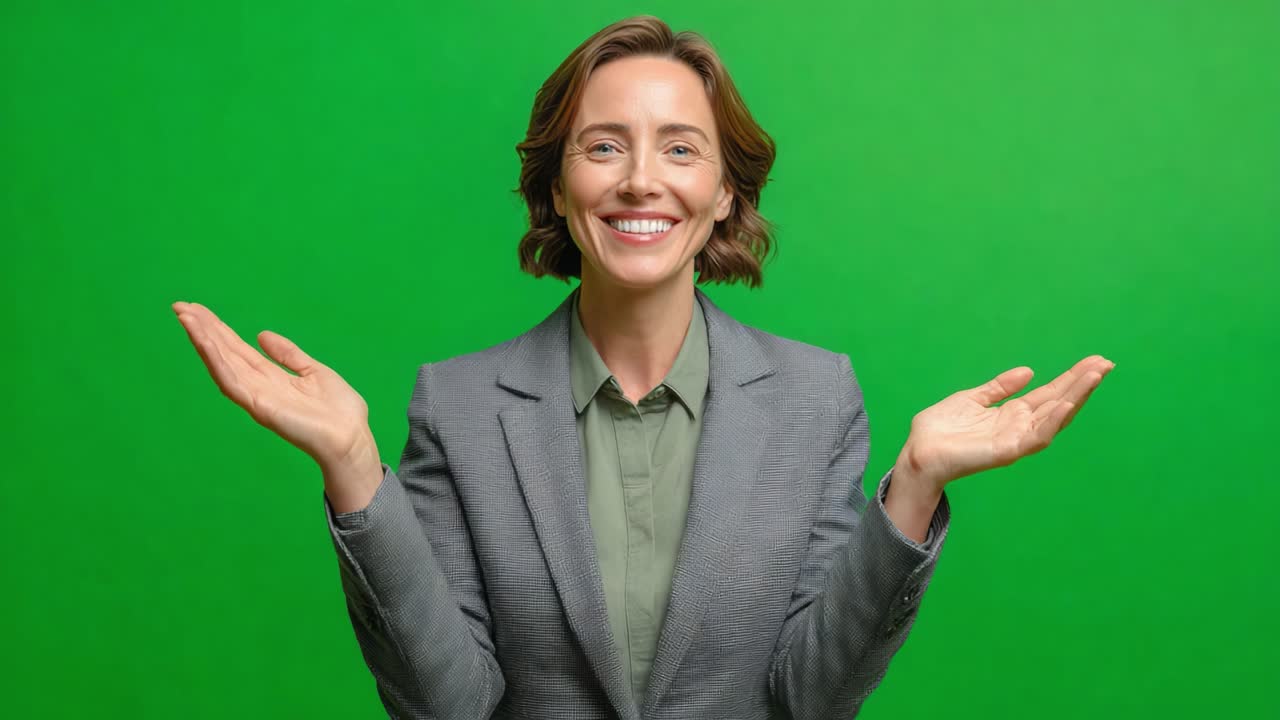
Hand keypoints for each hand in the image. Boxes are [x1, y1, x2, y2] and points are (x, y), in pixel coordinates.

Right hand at [171, 301, 376, 471]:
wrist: (351, 437)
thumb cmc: (339, 411)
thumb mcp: (313, 371)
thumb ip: (288, 354)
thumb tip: (262, 335)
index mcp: (270, 377)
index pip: (238, 349)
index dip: (218, 330)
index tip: (199, 309)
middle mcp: (258, 386)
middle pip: (225, 353)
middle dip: (203, 330)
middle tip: (181, 306)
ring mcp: (256, 397)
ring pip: (222, 364)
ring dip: (203, 340)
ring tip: (186, 317)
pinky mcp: (259, 407)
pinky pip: (232, 381)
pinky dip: (216, 361)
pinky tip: (204, 342)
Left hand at [896, 354, 1114, 494]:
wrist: (918, 453)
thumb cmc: (940, 429)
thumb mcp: (973, 399)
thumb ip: (999, 387)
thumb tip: (1028, 371)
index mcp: (1012, 414)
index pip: (1050, 393)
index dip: (1071, 378)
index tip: (1094, 361)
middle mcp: (1020, 427)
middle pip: (1059, 402)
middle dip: (1082, 384)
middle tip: (1105, 363)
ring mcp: (1016, 440)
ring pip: (1055, 418)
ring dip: (1076, 397)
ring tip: (1094, 376)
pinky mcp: (1007, 451)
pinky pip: (1036, 437)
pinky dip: (1053, 421)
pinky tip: (1066, 404)